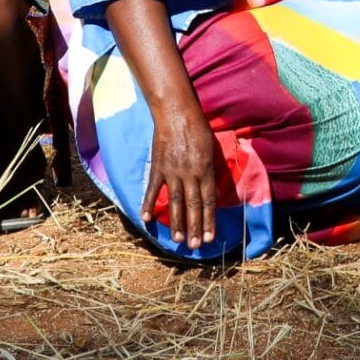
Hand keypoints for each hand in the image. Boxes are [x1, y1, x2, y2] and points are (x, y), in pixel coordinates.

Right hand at [145, 102, 220, 250]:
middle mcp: (190, 173)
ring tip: (178, 240)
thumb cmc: (198, 128)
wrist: (176, 112)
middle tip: (195, 247)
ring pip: (174, 201)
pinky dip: (149, 204)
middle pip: (193, 205)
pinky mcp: (157, 167)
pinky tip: (146, 219)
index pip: (209, 200)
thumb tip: (213, 193)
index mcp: (206, 169)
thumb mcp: (211, 149)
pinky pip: (153, 189)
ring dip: (176, 222)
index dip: (209, 220)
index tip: (211, 237)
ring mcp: (172, 171)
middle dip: (195, 227)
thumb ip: (211, 171)